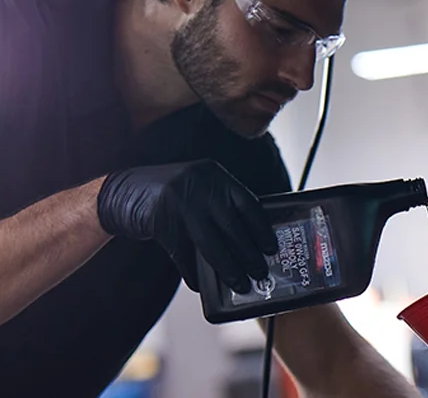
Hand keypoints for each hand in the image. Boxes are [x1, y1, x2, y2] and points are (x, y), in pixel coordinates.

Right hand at [96, 159, 278, 292]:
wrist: (123, 190)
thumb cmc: (172, 194)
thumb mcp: (200, 188)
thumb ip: (221, 205)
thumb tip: (250, 242)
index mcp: (215, 175)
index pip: (248, 204)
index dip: (262, 229)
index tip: (271, 248)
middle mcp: (200, 186)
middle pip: (232, 227)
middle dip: (248, 254)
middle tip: (260, 272)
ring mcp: (180, 203)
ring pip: (210, 244)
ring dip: (227, 268)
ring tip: (240, 283)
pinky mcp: (161, 222)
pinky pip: (183, 254)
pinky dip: (193, 272)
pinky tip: (201, 285)